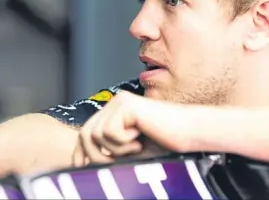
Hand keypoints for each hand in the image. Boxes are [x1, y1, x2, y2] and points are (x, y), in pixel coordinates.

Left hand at [71, 91, 192, 166]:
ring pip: (96, 134)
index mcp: (116, 112)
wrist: (189, 134)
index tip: (79, 168)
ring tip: (136, 147)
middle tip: (115, 162)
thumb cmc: (165, 143)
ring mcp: (120, 102)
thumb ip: (110, 153)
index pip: (87, 131)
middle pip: (86, 132)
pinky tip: (140, 138)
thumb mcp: (130, 152)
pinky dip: (123, 142)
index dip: (80, 151)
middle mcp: (116, 103)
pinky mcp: (127, 105)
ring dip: (115, 149)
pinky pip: (109, 131)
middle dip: (95, 154)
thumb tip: (83, 164)